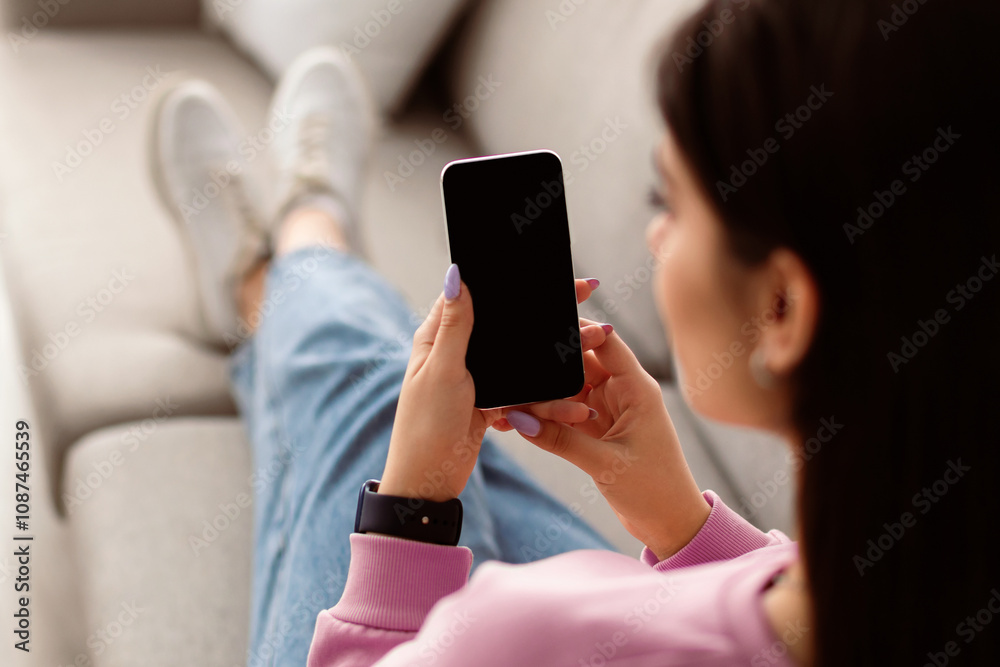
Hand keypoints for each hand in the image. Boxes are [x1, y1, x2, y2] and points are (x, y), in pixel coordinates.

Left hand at [379, 266, 601, 502]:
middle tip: (588, 297)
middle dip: (549, 318)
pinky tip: (575, 404)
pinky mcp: (490, 404)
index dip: (510, 279)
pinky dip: (549, 400)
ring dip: (558, 360)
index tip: (549, 270)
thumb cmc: (425, 426)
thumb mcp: (442, 371)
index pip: (477, 295)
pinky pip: (526, 395)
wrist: (427, 483)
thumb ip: (455, 326)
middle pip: (509, 325)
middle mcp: (457, 353)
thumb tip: (457, 275)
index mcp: (439, 336)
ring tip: (596, 344)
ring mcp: (476, 379)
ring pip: (524, 360)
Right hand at [496, 322, 711, 560]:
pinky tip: (519, 419)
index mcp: (636, 389)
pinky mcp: (597, 428)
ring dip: (544, 395)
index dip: (577, 330)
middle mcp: (622, 392)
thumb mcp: (605, 464)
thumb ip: (560, 439)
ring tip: (512, 401)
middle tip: (517, 371)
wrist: (671, 524)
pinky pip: (566, 413)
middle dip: (551, 367)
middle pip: (580, 363)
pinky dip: (546, 416)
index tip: (541, 326)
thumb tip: (518, 419)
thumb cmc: (654, 490)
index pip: (606, 342)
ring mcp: (608, 409)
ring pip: (569, 388)